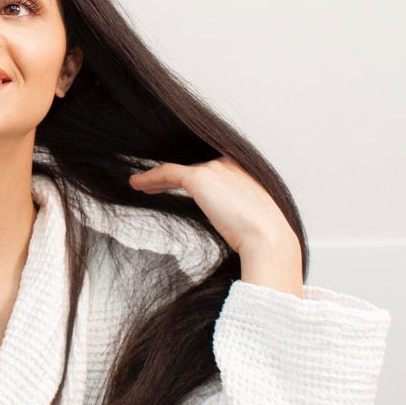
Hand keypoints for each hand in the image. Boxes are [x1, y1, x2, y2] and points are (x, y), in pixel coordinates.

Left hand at [129, 156, 303, 295]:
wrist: (268, 240)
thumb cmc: (264, 240)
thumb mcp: (254, 221)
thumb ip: (240, 215)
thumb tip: (231, 228)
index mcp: (246, 172)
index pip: (212, 171)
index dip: (192, 178)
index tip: (177, 187)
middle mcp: (231, 164)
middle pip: (194, 168)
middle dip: (174, 178)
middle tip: (154, 186)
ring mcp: (216, 168)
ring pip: (179, 170)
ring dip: (158, 178)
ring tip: (142, 186)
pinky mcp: (200, 178)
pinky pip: (168, 173)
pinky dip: (151, 177)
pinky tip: (137, 185)